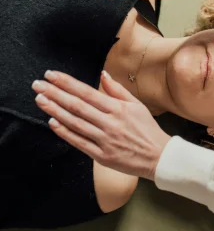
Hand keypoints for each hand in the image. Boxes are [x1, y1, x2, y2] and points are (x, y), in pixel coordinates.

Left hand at [32, 69, 170, 179]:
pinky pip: (79, 142)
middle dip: (55, 93)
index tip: (52, 75)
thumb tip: (103, 74)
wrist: (158, 156)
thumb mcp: (137, 105)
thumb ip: (118, 90)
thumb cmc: (147, 129)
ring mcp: (104, 140)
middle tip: (37, 84)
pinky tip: (53, 123)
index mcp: (118, 108)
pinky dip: (65, 132)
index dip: (67, 83)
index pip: (87, 91)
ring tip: (40, 100)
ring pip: (75, 123)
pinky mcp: (101, 155)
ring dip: (55, 110)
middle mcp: (109, 122)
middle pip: (77, 106)